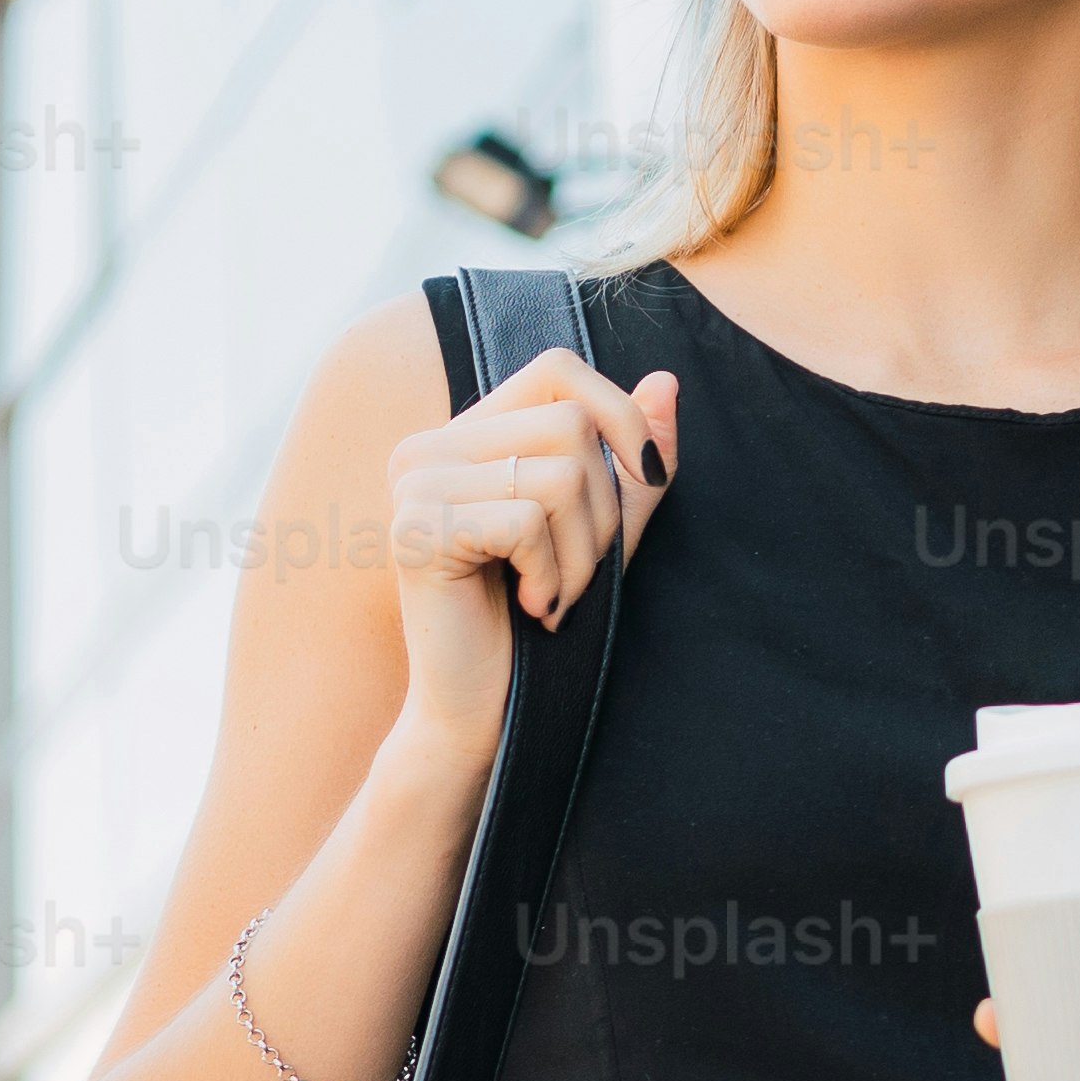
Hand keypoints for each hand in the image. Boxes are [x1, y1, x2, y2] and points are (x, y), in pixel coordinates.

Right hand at [383, 356, 674, 739]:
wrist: (485, 710)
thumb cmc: (546, 616)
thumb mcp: (607, 529)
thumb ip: (634, 460)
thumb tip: (665, 382)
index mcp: (466, 436)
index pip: (557, 370)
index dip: (618, 413)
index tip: (640, 482)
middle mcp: (428, 447)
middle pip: (571, 425)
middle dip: (606, 510)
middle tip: (580, 573)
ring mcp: (413, 485)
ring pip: (559, 475)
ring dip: (584, 553)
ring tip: (556, 596)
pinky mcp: (415, 531)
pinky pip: (528, 523)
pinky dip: (552, 575)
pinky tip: (531, 608)